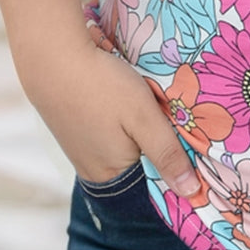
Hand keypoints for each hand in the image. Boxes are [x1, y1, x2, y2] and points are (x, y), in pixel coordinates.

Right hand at [21, 38, 200, 195]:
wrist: (51, 56)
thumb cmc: (102, 87)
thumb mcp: (144, 119)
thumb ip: (168, 154)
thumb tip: (191, 193)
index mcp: (112, 175)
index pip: (154, 185)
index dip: (177, 168)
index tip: (198, 152)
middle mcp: (94, 170)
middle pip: (139, 167)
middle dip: (160, 149)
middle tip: (180, 124)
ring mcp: (81, 150)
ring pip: (125, 149)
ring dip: (142, 134)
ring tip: (157, 111)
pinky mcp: (74, 130)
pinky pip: (109, 136)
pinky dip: (124, 124)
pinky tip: (129, 105)